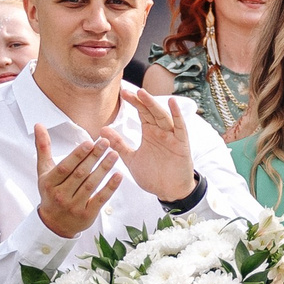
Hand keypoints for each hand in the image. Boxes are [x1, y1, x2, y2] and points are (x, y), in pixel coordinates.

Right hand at [33, 124, 122, 238]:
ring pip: (91, 185)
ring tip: (115, 155)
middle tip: (106, 143)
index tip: (90, 142)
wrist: (54, 224)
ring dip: (104, 169)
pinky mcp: (87, 215)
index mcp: (50, 183)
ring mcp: (74, 206)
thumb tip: (38, 125)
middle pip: (80, 174)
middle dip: (94, 157)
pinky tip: (118, 175)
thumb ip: (43, 148)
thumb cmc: (50, 192)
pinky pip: (100, 199)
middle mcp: (61, 195)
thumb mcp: (44, 172)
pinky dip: (110, 187)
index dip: (78, 155)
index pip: (65, 167)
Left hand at [104, 85, 195, 201]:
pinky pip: (180, 127)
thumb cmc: (153, 175)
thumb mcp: (131, 159)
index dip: (133, 102)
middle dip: (140, 101)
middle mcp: (161, 131)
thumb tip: (102, 130)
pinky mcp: (182, 144)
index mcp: (150, 132)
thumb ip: (119, 144)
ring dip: (153, 104)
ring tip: (143, 93)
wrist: (169, 192)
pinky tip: (172, 103)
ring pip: (162, 116)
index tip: (122, 92)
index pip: (141, 112)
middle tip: (127, 91)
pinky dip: (177, 115)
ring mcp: (172, 136)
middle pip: (150, 111)